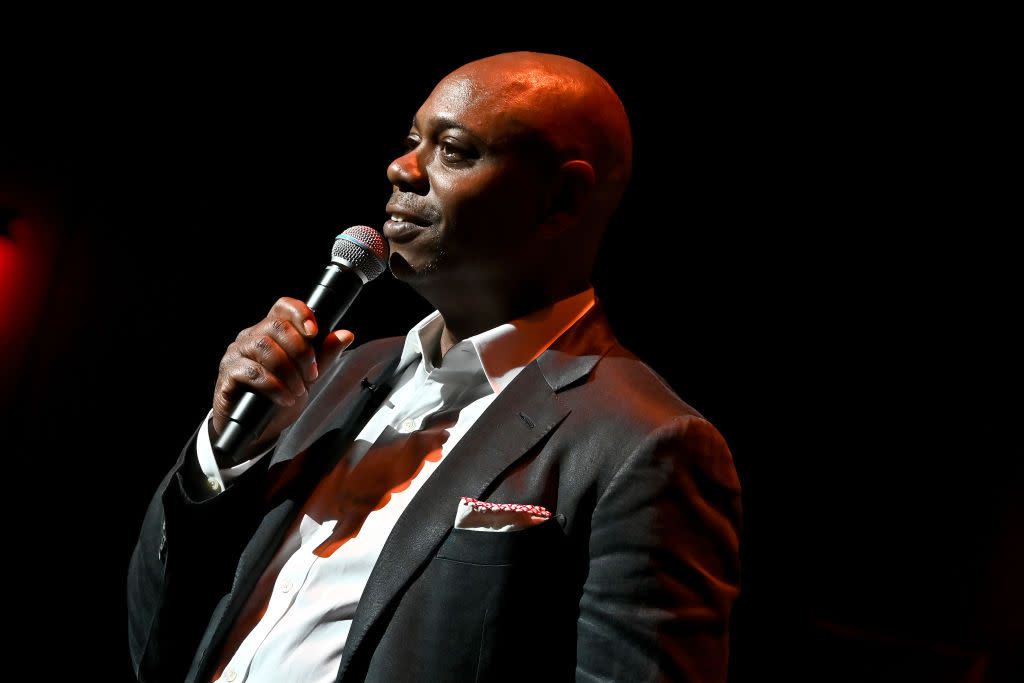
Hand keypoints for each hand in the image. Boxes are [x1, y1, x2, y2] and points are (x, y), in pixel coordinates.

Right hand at [210, 296, 354, 459]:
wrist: (256, 430)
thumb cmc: (279, 397)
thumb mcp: (307, 376)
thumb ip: (324, 356)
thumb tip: (346, 335)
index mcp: (271, 332)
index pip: (283, 307)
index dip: (300, 313)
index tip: (315, 332)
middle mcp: (251, 337)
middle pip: (276, 326)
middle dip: (301, 352)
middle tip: (312, 375)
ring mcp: (236, 354)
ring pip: (264, 347)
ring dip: (289, 370)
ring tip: (298, 390)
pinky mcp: (228, 375)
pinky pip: (251, 372)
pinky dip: (274, 386)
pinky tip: (285, 398)